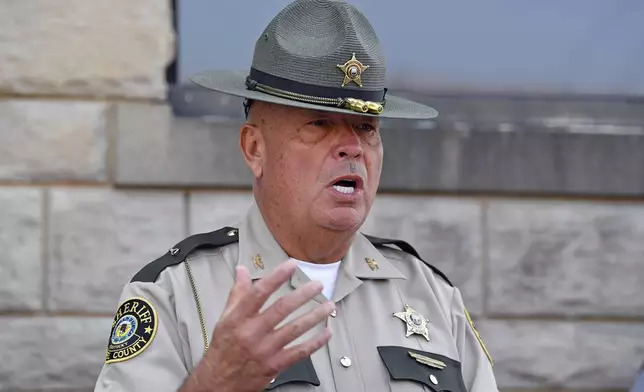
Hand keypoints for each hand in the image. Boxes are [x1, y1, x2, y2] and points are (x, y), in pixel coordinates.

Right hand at [181, 260, 333, 391]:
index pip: (259, 293)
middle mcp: (252, 333)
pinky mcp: (274, 365)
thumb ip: (237, 293)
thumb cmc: (223, 349)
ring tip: (328, 305)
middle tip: (317, 285)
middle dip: (303, 295)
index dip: (276, 277)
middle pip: (281, 309)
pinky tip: (326, 333)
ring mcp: (265, 350)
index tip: (291, 265)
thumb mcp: (225, 318)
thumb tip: (242, 270)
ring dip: (314, 316)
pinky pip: (299, 352)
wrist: (218, 383)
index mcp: (238, 319)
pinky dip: (315, 342)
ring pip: (294, 329)